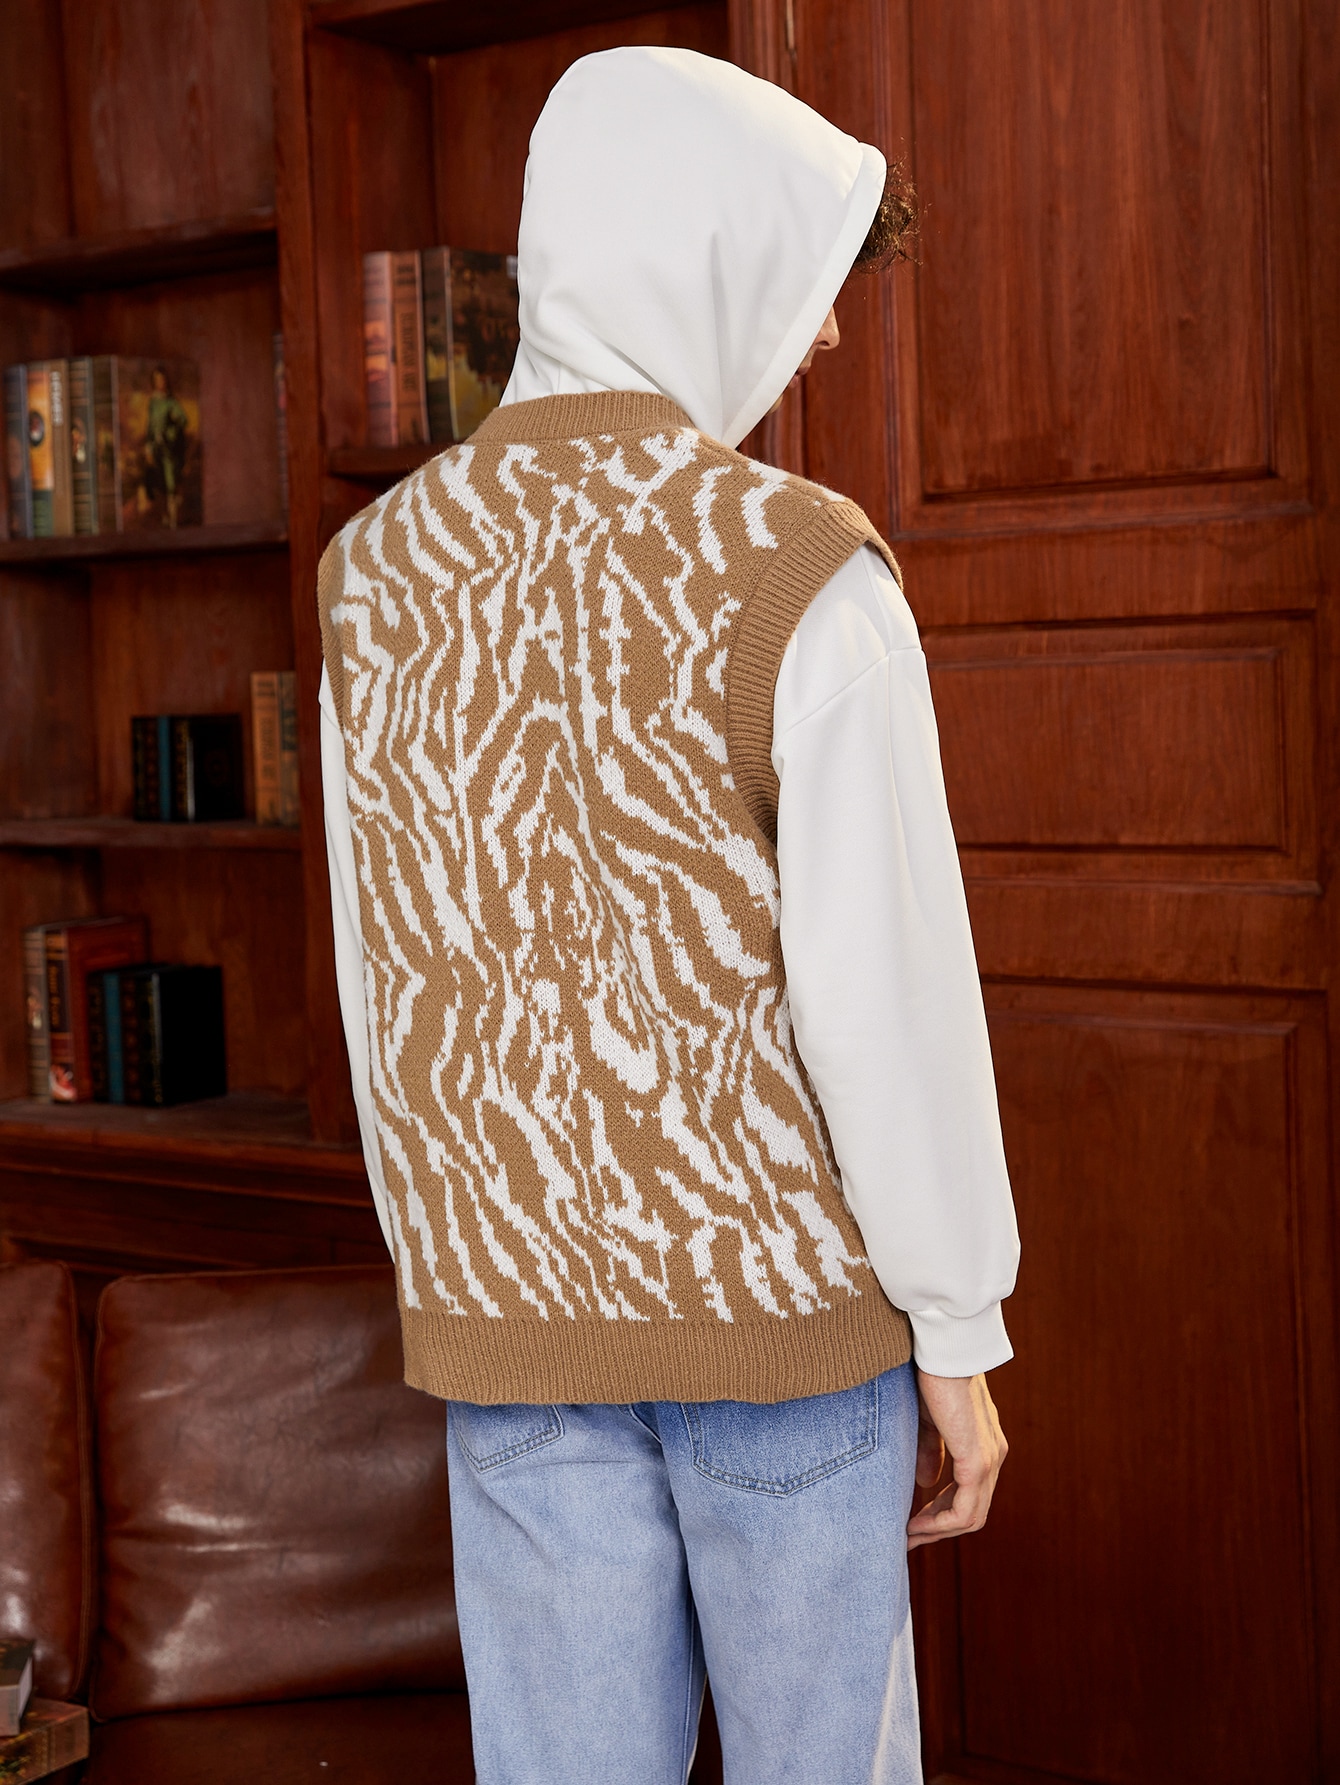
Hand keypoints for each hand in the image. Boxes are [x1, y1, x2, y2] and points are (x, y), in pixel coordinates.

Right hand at [906, 1369, 1006, 1550]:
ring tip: (907, 1535)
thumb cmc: (934, 1374)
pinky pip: (964, 1510)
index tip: (912, 1522)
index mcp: (984, 1445)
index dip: (941, 1513)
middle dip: (938, 1528)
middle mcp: (994, 1457)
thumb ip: (932, 1450)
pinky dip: (939, 1523)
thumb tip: (928, 1483)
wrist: (944, 1350)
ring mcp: (989, 1461)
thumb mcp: (930, 1419)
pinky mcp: (977, 1462)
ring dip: (937, 1531)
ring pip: (970, 1517)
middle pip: (972, 1512)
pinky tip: (914, 1524)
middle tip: (907, 1536)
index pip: (970, 1494)